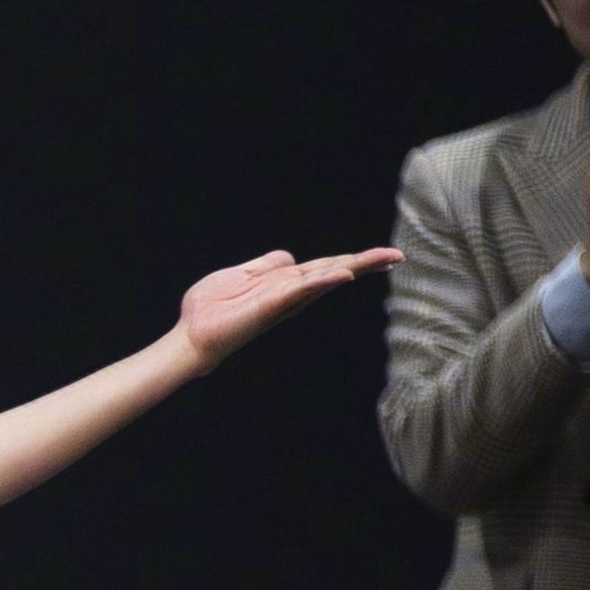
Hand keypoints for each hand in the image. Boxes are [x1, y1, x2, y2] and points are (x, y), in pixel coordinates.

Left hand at [175, 247, 404, 364]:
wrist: (191, 334)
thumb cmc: (211, 310)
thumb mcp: (240, 275)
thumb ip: (266, 265)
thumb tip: (289, 257)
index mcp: (286, 283)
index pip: (326, 267)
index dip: (354, 260)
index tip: (385, 256)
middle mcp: (291, 293)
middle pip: (335, 271)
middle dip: (366, 263)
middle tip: (398, 256)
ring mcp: (284, 300)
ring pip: (325, 278)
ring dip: (355, 267)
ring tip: (385, 259)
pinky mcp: (271, 305)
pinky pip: (301, 289)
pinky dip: (322, 281)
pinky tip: (343, 274)